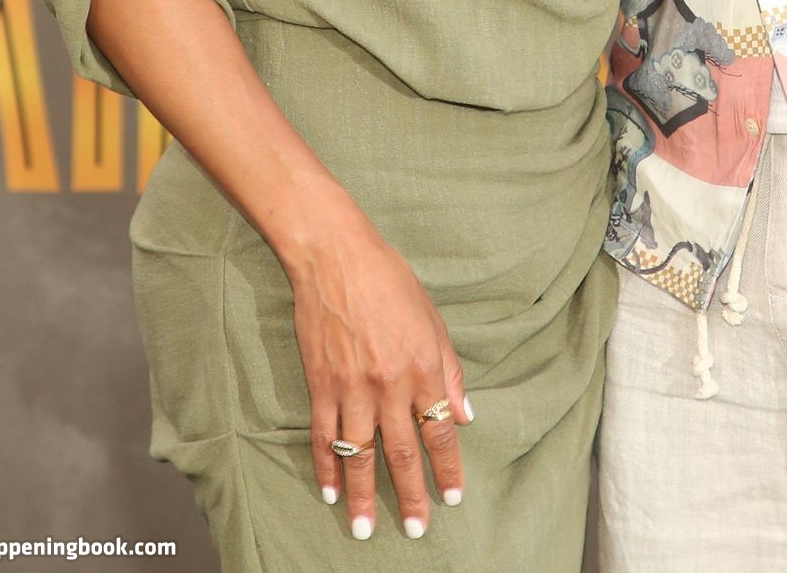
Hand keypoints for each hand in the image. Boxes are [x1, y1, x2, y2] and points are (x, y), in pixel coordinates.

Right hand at [286, 216, 471, 539]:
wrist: (336, 257)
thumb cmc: (389, 280)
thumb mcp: (432, 318)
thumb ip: (449, 369)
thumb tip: (465, 415)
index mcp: (422, 366)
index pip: (440, 429)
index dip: (448, 466)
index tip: (453, 497)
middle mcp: (389, 384)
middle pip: (403, 451)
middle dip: (412, 494)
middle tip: (416, 529)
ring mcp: (352, 388)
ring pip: (360, 454)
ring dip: (363, 496)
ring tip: (364, 530)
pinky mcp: (321, 384)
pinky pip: (323, 435)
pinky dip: (325, 466)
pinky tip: (329, 491)